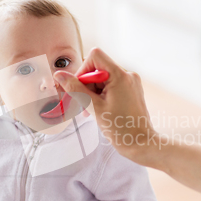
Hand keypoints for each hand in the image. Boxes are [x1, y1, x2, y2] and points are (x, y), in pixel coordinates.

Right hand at [53, 47, 157, 166]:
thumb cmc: (121, 129)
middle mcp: (128, 75)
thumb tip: (60, 76)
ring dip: (93, 93)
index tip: (80, 88)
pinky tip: (99, 110)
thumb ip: (76, 89)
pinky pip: (111, 86)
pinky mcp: (131, 90)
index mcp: (120, 75)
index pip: (95, 56)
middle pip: (98, 69)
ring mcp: (131, 83)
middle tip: (83, 105)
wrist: (141, 143)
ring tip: (91, 111)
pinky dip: (102, 95)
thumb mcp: (94, 108)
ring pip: (103, 79)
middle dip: (87, 86)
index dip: (83, 70)